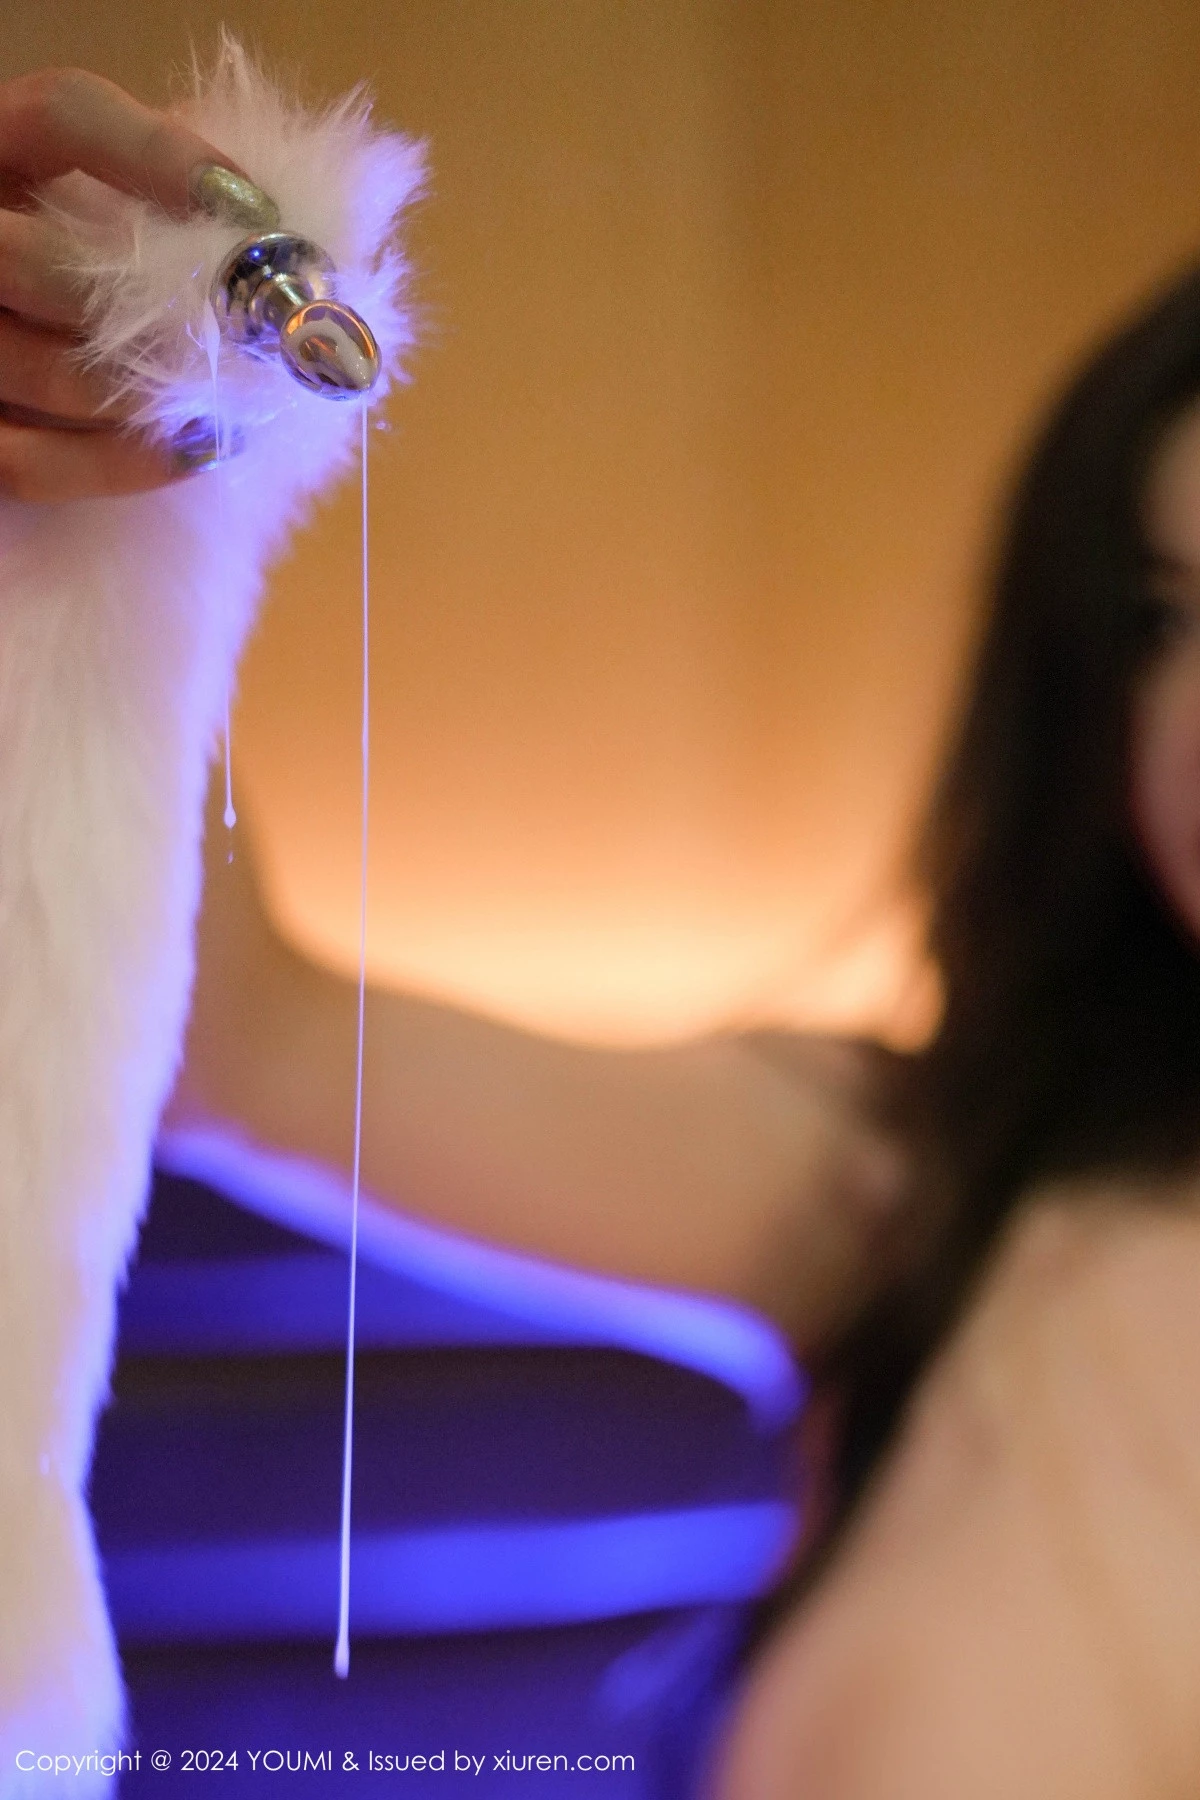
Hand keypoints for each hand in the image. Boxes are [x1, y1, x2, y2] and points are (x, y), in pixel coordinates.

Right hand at [0, 67, 257, 500]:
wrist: (24, 372)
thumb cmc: (86, 282)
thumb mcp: (102, 214)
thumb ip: (158, 199)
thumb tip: (262, 218)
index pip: (63, 115)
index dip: (162, 156)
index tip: (255, 210)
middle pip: (43, 260)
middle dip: (164, 304)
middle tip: (259, 330)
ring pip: (51, 373)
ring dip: (161, 394)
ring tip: (243, 399)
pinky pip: (35, 464)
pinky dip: (124, 462)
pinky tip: (198, 450)